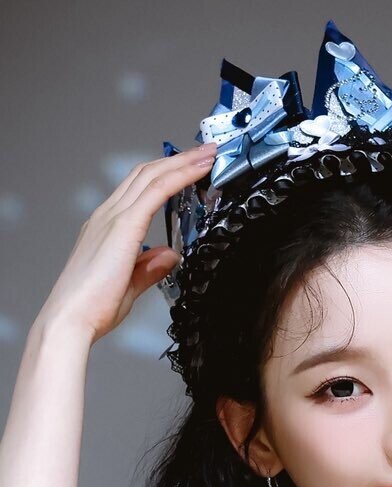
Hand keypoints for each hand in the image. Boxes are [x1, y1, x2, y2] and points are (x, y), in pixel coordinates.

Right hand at [35, 143, 217, 344]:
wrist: (71, 319)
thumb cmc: (92, 307)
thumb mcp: (130, 285)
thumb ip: (150, 268)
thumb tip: (169, 256)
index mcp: (106, 227)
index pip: (139, 189)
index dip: (166, 174)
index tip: (190, 169)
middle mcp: (106, 216)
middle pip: (146, 174)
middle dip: (178, 160)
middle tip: (205, 152)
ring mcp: (112, 218)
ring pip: (152, 176)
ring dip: (183, 162)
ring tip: (208, 154)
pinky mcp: (122, 227)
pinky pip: (156, 192)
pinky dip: (180, 177)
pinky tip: (198, 171)